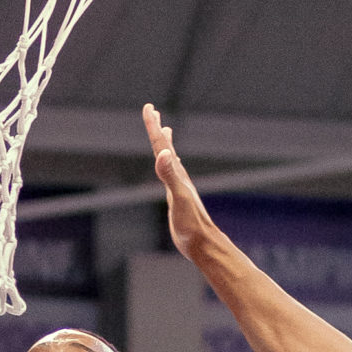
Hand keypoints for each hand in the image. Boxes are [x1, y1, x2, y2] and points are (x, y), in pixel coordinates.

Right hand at [144, 104, 216, 264]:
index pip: (162, 146)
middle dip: (158, 129)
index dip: (154, 127)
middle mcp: (178, 177)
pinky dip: (170, 165)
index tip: (148, 107)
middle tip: (153, 112)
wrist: (203, 244)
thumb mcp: (178, 198)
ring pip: (170, 159)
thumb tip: (163, 153)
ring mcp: (179, 187)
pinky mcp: (180, 198)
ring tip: (165, 131)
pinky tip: (172, 164)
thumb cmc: (190, 225)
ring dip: (165, 144)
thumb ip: (170, 175)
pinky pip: (173, 175)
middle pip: (166, 148)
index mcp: (176, 174)